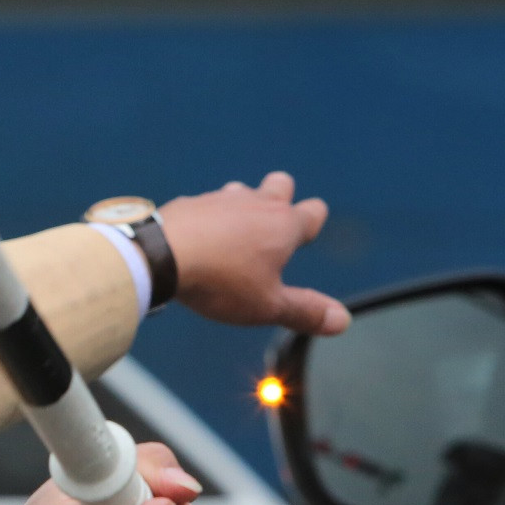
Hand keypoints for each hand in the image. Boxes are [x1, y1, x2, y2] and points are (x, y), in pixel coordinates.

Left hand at [161, 171, 350, 334]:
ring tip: (233, 235)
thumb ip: (305, 312)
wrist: (161, 255)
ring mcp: (221, 199)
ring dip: (242, 206)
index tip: (306, 236)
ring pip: (242, 191)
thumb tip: (343, 321)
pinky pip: (206, 205)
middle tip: (273, 225)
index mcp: (283, 225)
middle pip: (281, 184)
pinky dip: (208, 218)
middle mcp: (256, 203)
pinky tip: (198, 239)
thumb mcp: (267, 306)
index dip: (313, 223)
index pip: (314, 212)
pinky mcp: (191, 203)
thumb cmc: (220, 281)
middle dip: (283, 197)